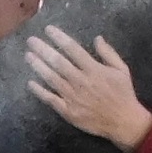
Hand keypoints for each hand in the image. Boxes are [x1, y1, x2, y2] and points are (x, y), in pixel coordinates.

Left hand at [25, 26, 151, 151]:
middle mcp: (81, 81)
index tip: (48, 29)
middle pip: (58, 62)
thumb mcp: (122, 70)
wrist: (123, 122)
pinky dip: (39, 91)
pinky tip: (30, 83)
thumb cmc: (123, 94)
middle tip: (31, 40)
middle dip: (43, 49)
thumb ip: (108, 53)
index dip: (59, 38)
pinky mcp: (68, 111)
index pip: (73, 49)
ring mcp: (73, 97)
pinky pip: (50, 99)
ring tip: (28, 56)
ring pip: (51, 78)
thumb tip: (97, 37)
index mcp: (94, 70)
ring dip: (38, 66)